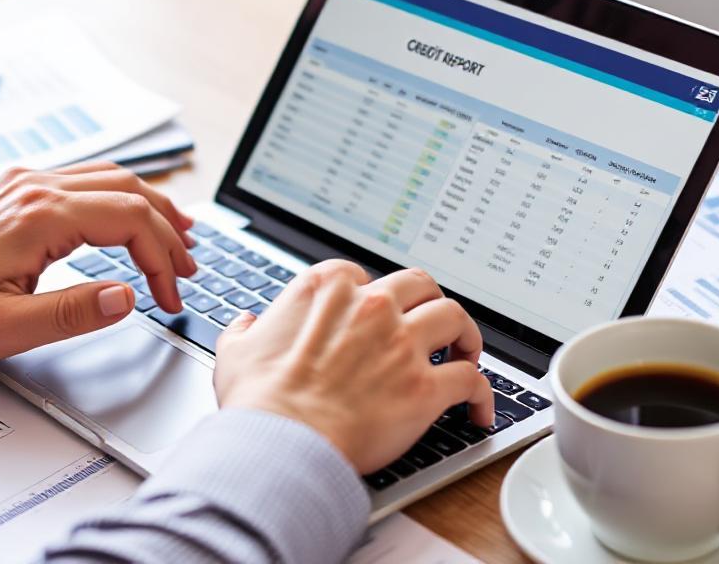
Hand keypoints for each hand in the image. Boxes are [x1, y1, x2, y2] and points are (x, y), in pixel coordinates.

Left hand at [0, 162, 196, 367]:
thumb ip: (74, 313)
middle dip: (168, 230)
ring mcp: (25, 185)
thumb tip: (128, 298)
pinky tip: (133, 216)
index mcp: (38, 217)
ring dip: (151, 207)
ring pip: (111, 178)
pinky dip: (121, 198)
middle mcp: (34, 189)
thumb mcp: (8, 329)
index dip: (162, 258)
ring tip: (179, 238)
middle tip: (188, 268)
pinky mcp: (18, 192)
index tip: (171, 294)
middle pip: (129, 192)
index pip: (129, 220)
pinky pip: (87, 180)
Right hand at [213, 260, 493, 473]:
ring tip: (466, 351)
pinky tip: (479, 407)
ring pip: (454, 317)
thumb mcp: (236, 351)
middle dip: (428, 300)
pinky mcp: (424, 386)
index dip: (374, 297)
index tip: (377, 316)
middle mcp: (371, 306)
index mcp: (327, 288)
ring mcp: (402, 343)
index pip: (365, 277)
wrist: (281, 442)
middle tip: (431, 321)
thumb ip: (247, 329)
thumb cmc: (259, 401)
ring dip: (464, 334)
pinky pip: (471, 379)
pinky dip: (481, 392)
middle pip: (420, 284)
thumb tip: (249, 324)